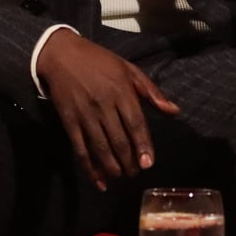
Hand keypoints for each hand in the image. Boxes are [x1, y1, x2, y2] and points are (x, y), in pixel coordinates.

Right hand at [35, 28, 179, 187]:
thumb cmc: (99, 61)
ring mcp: (85, 114)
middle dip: (129, 162)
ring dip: (112, 167)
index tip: (149, 163)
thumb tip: (174, 111)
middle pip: (119, 140)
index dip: (143, 145)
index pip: (135, 123)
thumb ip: (151, 92)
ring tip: (120, 177)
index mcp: (121, 91)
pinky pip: (80, 149)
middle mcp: (103, 104)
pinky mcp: (69, 121)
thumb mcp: (128, 69)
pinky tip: (98, 181)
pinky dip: (89, 168)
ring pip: (100, 148)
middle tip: (135, 173)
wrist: (61, 54)